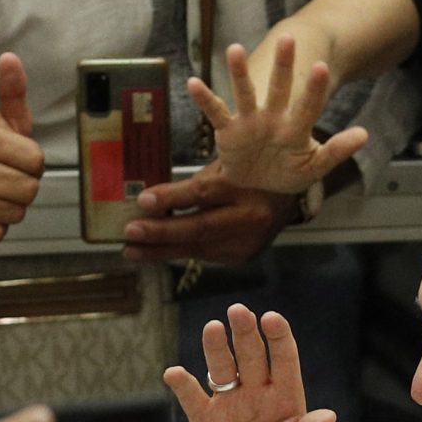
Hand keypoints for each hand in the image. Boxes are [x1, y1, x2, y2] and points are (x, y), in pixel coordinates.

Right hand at [0, 53, 43, 245]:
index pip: (36, 161)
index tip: (16, 160)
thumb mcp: (2, 120)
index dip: (32, 164)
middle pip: (29, 190)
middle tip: (5, 179)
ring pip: (15, 214)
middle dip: (23, 187)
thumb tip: (10, 58)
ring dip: (10, 208)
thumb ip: (12, 91)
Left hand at [121, 161, 295, 265]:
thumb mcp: (229, 165)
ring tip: (132, 250)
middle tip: (130, 233)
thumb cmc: (251, 171)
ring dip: (161, 250)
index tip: (143, 201)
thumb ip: (197, 182)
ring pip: (198, 248)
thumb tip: (152, 200)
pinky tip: (155, 252)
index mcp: (245, 186)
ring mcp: (248, 242)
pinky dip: (178, 252)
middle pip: (199, 228)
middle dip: (160, 233)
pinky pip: (204, 255)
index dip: (172, 198)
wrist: (291, 195)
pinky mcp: (243, 256)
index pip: (204, 194)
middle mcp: (249, 218)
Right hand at [164, 305, 333, 421]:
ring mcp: (231, 406)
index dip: (278, 338)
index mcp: (286, 399)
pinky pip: (194, 400)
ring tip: (213, 328)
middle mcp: (258, 395)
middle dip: (246, 334)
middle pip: (252, 356)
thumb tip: (327, 416)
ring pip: (223, 369)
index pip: (284, 361)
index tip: (272, 319)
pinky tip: (174, 373)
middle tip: (238, 312)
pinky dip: (183, 386)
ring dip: (217, 348)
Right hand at [183, 37, 369, 196]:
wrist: (258, 185)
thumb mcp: (313, 167)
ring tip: (234, 49)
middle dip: (283, 65)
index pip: (308, 105)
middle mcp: (273, 117)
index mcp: (296, 127)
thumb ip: (335, 152)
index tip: (321, 67)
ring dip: (239, 73)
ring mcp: (249, 121)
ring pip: (244, 93)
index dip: (314, 89)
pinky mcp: (227, 130)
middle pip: (279, 88)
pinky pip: (215, 113)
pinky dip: (204, 99)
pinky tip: (193, 82)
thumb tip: (364, 134)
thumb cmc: (287, 172)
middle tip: (288, 39)